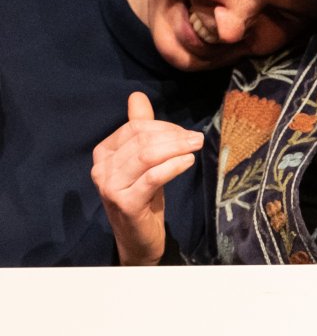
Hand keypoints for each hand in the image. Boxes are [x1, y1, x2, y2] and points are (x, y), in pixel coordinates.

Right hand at [91, 92, 203, 265]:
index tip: (185, 133)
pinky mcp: (125, 203)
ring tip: (196, 146)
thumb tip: (137, 96)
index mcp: (103, 153)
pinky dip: (173, 166)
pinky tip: (188, 161)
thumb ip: (140, 129)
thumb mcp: (143, 161)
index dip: (163, 127)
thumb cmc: (143, 196)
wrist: (139, 238)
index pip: (135, 128)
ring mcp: (110, 187)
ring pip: (147, 156)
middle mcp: (101, 168)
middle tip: (196, 138)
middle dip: (173, 136)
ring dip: (176, 148)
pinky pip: (153, 177)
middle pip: (141, 140)